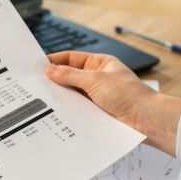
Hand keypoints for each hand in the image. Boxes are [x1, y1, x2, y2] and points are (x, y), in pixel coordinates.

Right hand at [46, 51, 180, 156]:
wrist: (146, 120)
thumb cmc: (129, 95)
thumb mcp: (95, 80)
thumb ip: (70, 75)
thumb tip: (50, 70)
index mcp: (99, 63)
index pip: (70, 58)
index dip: (54, 61)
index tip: (36, 66)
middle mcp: (96, 78)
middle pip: (68, 76)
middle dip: (53, 80)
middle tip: (34, 84)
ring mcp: (95, 95)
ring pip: (71, 93)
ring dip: (59, 96)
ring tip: (41, 99)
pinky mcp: (94, 111)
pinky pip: (76, 108)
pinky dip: (66, 109)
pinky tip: (55, 111)